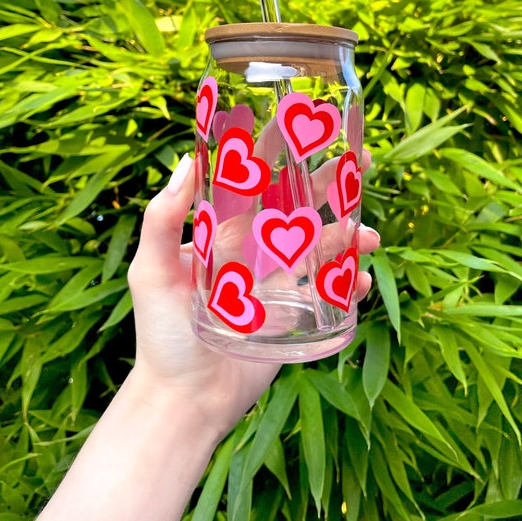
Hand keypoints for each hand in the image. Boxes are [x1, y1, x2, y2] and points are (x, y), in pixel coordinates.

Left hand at [127, 149, 379, 440]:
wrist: (185, 399)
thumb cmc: (162, 334)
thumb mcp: (152, 272)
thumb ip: (161, 220)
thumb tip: (185, 162)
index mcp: (223, 230)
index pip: (254, 179)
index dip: (278, 149)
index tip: (304, 121)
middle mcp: (255, 248)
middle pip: (299, 204)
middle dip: (330, 183)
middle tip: (361, 163)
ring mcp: (279, 280)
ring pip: (324, 245)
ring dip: (350, 235)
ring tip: (370, 235)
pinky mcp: (296, 314)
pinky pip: (332, 290)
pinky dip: (352, 283)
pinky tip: (363, 281)